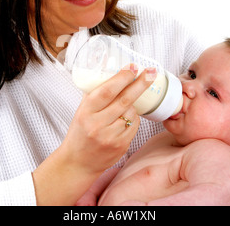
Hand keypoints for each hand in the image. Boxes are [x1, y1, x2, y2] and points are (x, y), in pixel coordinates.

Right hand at [33, 66, 156, 204]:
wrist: (79, 162)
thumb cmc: (80, 132)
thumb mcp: (81, 111)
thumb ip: (95, 94)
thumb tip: (112, 72)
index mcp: (86, 112)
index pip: (107, 91)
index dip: (122, 77)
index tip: (133, 67)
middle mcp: (98, 124)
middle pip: (125, 100)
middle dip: (140, 83)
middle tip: (151, 72)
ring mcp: (110, 137)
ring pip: (132, 112)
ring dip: (132, 105)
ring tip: (122, 107)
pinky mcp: (121, 146)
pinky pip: (135, 125)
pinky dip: (132, 118)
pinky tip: (123, 120)